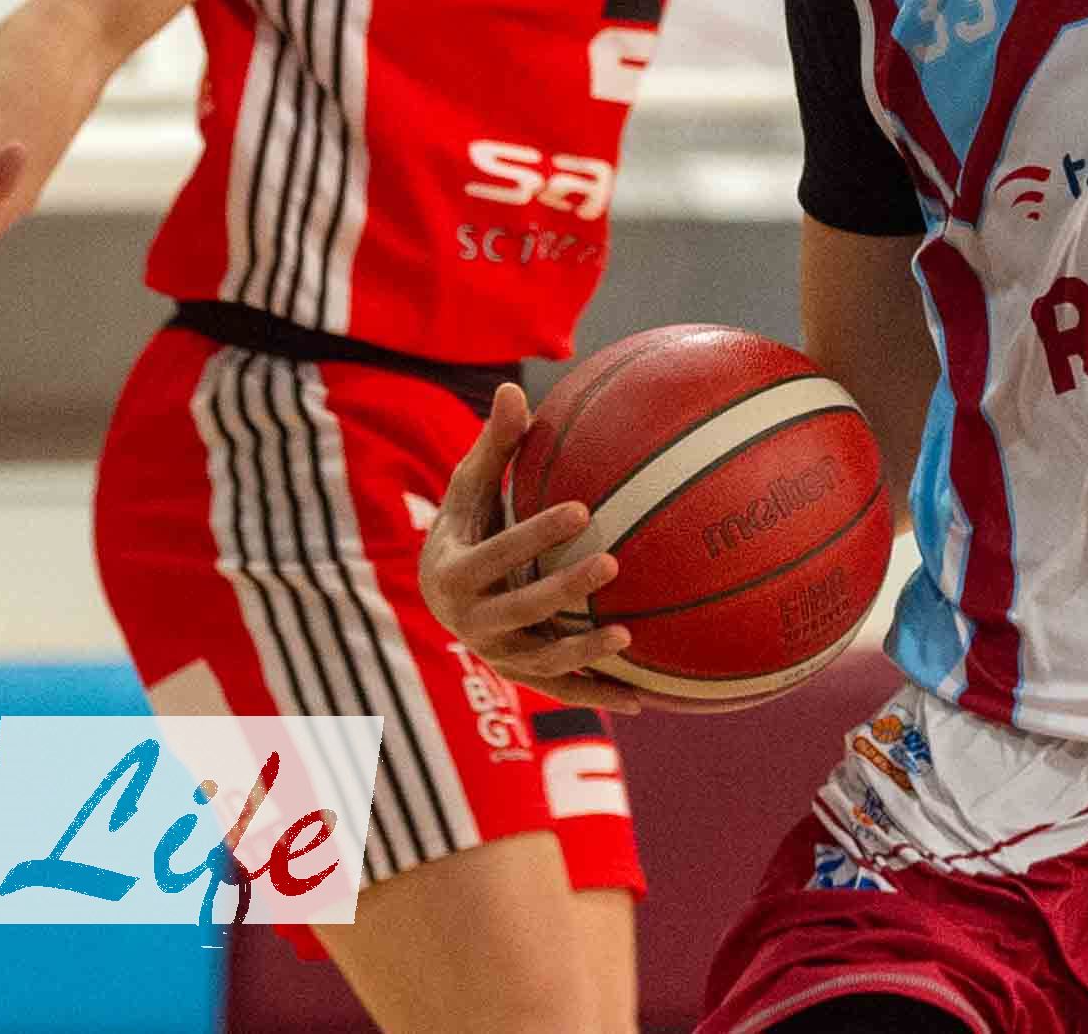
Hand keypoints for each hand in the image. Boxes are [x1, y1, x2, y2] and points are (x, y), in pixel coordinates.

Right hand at [417, 384, 645, 708]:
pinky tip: (642, 697)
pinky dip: (597, 694)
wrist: (445, 590)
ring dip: (582, 652)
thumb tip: (513, 389)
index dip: (533, 535)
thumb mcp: (472, 487)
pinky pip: (560, 688)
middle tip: (610, 561)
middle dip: (561, 590)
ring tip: (629, 636)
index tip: (580, 508)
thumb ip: (494, 446)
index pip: (494, 554)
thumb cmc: (470, 524)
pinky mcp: (520, 675)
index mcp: (452, 572)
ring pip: (538, 660)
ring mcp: (495, 653)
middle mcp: (469, 621)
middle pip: (517, 610)